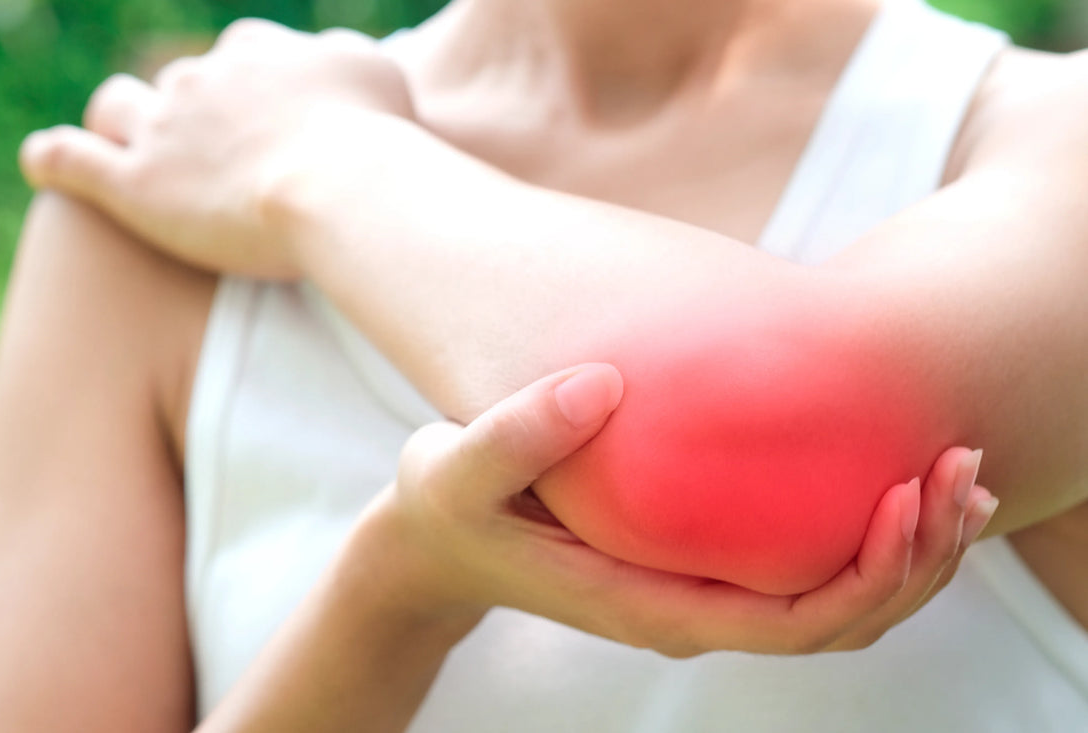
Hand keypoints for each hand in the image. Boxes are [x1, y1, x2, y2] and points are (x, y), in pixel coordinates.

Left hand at [19, 19, 410, 278]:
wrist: (344, 186)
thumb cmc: (379, 140)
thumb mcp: (379, 77)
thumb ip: (347, 61)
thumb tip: (336, 64)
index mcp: (257, 51)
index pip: (241, 56)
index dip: (251, 90)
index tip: (271, 124)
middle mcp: (204, 78)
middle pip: (183, 84)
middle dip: (197, 115)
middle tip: (225, 162)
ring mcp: (164, 128)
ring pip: (121, 107)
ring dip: (127, 124)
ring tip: (141, 154)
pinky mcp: (135, 184)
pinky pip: (68, 159)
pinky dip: (54, 160)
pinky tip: (50, 164)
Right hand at [359, 362, 996, 656]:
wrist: (434, 541)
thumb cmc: (446, 509)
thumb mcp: (453, 472)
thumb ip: (516, 433)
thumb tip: (602, 383)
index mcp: (649, 606)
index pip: (787, 624)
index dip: (864, 576)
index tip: (904, 497)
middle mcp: (689, 610)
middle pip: (838, 621)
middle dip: (915, 563)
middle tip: (961, 475)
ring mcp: (698, 588)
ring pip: (834, 601)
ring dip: (908, 551)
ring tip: (959, 479)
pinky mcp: (698, 557)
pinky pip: (803, 564)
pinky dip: (865, 533)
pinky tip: (889, 474)